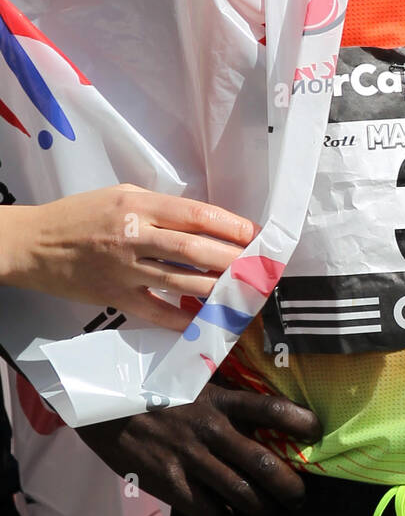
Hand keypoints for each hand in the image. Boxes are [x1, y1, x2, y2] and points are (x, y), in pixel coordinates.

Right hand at [0, 185, 255, 328]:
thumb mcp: (120, 195)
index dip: (231, 226)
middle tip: (260, 266)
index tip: (255, 235)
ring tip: (244, 291)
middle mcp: (135, 234)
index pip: (196, 215)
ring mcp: (125, 268)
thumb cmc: (79, 214)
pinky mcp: (115, 296)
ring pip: (182, 280)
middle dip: (234, 259)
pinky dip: (182, 317)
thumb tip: (202, 221)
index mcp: (139, 204)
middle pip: (195, 249)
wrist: (32, 244)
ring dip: (218, 288)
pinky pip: (156, 310)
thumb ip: (159, 206)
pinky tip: (205, 320)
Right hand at [77, 379, 321, 515]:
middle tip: (299, 497)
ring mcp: (190, 458)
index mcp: (218, 398)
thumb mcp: (191, 375)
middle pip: (263, 463)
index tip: (317, 429)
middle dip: (289, 486)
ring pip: (240, 494)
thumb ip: (221, 388)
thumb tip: (252, 401)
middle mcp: (210, 429)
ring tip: (268, 512)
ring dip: (261, 508)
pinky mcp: (169, 482)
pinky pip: (206, 512)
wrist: (104, 400)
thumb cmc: (152, 384)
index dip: (298, 420)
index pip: (269, 408)